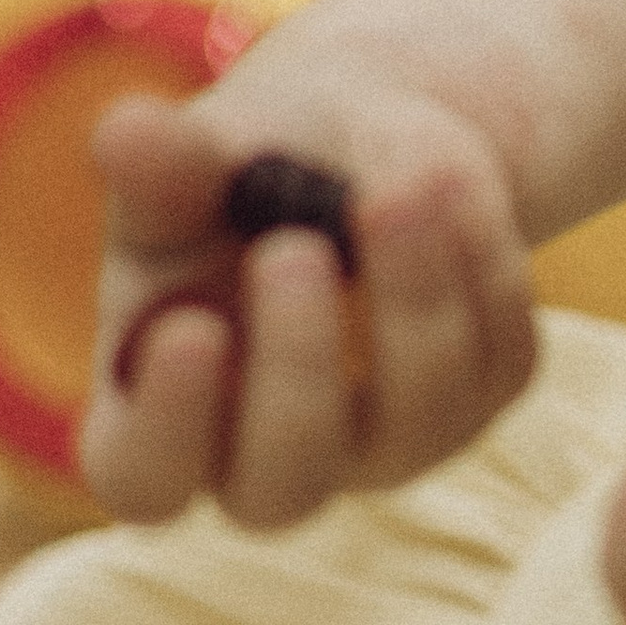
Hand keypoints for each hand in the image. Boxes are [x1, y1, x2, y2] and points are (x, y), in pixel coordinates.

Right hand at [80, 63, 538, 527]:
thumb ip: (159, 165)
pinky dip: (483, 268)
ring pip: (417, 422)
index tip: (192, 328)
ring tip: (403, 185)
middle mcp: (271, 460)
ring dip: (415, 298)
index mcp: (158, 416)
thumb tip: (127, 136)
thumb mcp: (193, 162)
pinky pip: (498, 364)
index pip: (143, 481)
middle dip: (296, 369)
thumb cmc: (236, 173)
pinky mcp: (473, 401)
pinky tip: (454, 187)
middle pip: (282, 488)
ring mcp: (381, 446)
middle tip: (294, 248)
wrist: (350, 143)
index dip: (166, 428)